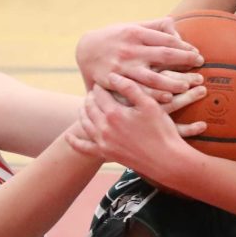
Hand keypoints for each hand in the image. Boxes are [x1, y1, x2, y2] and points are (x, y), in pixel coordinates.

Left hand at [74, 72, 207, 181]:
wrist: (167, 160)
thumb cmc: (162, 130)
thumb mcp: (149, 105)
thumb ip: (130, 88)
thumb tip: (112, 76)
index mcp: (114, 114)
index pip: (100, 94)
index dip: (101, 85)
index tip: (104, 80)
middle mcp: (104, 128)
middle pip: (90, 107)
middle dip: (91, 96)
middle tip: (96, 90)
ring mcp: (103, 142)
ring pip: (85, 124)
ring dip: (83, 112)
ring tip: (87, 104)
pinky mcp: (106, 154)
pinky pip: (84, 148)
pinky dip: (74, 142)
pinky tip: (68, 137)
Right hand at [75, 18, 202, 102]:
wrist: (85, 50)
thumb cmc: (114, 37)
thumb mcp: (131, 26)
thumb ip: (154, 26)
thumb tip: (175, 25)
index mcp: (136, 33)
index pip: (166, 40)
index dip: (184, 47)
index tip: (197, 53)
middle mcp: (130, 49)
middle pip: (164, 56)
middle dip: (185, 60)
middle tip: (200, 65)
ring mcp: (122, 67)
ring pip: (152, 76)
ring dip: (173, 82)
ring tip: (189, 85)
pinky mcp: (114, 81)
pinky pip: (137, 90)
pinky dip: (153, 95)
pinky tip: (168, 98)